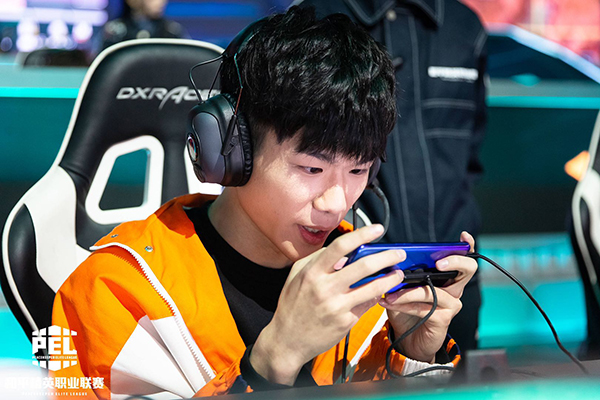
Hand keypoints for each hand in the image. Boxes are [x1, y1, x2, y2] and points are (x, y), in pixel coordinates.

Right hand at [250, 224, 405, 384]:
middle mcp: (325, 288)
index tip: (377, 229)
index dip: (362, 235)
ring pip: (372, 288)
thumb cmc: (292, 306)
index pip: (341, 247)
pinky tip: (381, 291)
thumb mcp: (296, 276)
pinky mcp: (345, 322)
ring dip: (390, 279)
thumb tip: (341, 251)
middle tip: (398, 254)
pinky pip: (366, 305)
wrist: (287, 341)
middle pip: (363, 266)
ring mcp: (336, 306)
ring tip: (398, 274)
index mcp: (312, 273)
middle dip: (386, 257)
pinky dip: (376, 296)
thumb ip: (317, 259)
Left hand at [378, 231, 477, 362]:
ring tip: (389, 294)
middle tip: (438, 263)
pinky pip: (423, 308)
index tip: (463, 236)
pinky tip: (388, 303)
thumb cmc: (407, 310)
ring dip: (408, 292)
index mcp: (447, 277)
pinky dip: (403, 305)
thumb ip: (403, 274)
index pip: (463, 259)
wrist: (408, 340)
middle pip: (467, 270)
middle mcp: (454, 289)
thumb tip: (391, 262)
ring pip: (433, 291)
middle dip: (455, 262)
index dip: (467, 246)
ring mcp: (451, 305)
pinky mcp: (443, 319)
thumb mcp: (404, 288)